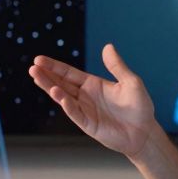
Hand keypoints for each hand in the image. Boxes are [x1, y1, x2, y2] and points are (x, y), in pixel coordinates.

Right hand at [28, 44, 155, 157]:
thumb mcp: (131, 82)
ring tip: (37, 77)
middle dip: (46, 75)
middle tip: (33, 67)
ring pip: (63, 97)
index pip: (69, 73)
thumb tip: (108, 46)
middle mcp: (85, 96)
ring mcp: (85, 110)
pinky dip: (66, 104)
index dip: (54, 66)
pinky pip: (74, 112)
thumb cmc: (139, 107)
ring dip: (50, 87)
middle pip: (61, 83)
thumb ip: (117, 66)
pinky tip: (57, 93)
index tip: (39, 59)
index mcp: (93, 84)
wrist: (144, 132)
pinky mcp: (88, 124)